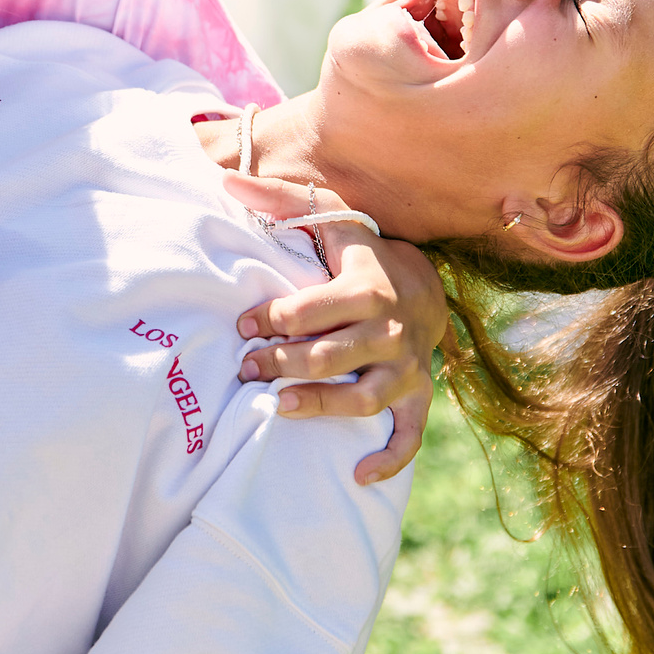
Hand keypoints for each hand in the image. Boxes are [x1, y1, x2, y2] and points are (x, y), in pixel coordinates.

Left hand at [224, 171, 442, 484]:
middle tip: (245, 369)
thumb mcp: (333, 221)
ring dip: (319, 406)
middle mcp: (391, 330)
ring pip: (362, 397)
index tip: (241, 326)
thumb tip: (227, 177)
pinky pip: (409, 435)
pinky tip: (357, 475)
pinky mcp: (417, 396)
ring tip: (278, 408)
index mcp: (367, 287)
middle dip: (279, 365)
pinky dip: (388, 459)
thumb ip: (282, 200)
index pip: (308, 311)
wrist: (427, 286)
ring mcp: (408, 367)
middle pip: (327, 356)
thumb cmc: (365, 255)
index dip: (268, 320)